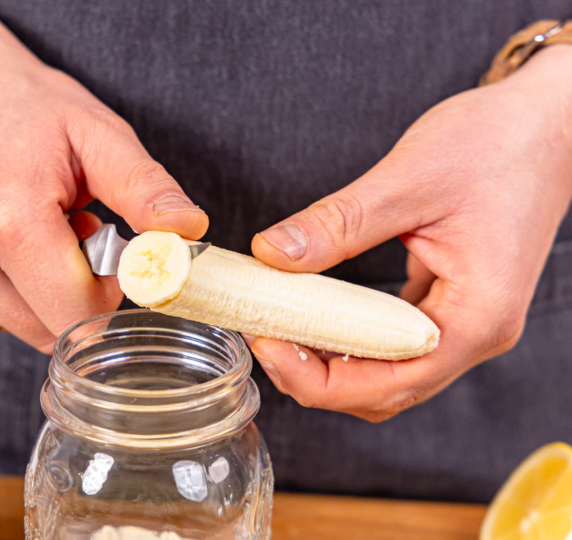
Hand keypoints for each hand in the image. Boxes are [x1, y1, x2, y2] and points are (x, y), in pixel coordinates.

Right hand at [0, 2, 207, 351]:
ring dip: (31, 291)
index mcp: (7, 219)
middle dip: (70, 296)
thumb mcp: (98, 136)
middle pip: (44, 331)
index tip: (106, 259)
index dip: (106, 296)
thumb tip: (187, 230)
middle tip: (67, 238)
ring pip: (9, 324)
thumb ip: (146, 190)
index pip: (78, 316)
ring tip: (27, 232)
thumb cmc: (22, 111)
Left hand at [249, 45, 571, 420]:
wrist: (548, 122)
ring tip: (281, 326)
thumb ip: (338, 223)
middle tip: (263, 336)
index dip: (320, 379)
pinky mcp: (451, 303)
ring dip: (331, 360)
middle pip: (386, 390)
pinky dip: (351, 337)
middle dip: (317, 376)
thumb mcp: (408, 178)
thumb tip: (272, 255)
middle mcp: (475, 332)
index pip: (391, 383)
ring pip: (388, 371)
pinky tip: (316, 313)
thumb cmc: (497, 143)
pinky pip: (394, 341)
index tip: (267, 344)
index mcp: (478, 315)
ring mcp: (465, 321)